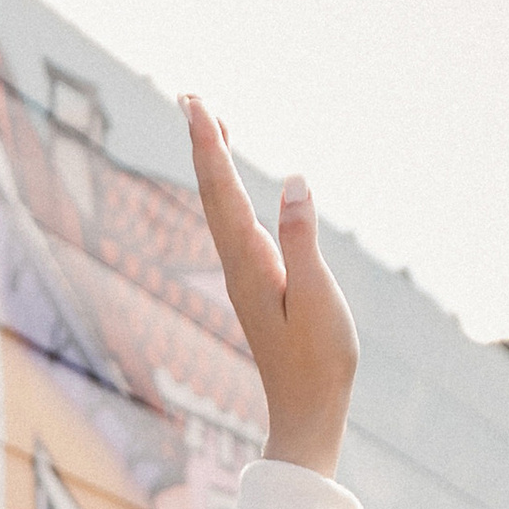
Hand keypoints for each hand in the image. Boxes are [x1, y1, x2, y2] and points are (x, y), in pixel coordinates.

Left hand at [182, 96, 356, 479]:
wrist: (306, 414)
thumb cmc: (319, 362)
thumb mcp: (319, 298)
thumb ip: (304, 239)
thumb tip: (295, 181)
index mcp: (249, 264)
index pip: (223, 192)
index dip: (209, 144)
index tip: (195, 103)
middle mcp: (239, 266)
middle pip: (213, 193)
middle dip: (202, 142)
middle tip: (189, 94)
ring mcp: (246, 275)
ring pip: (221, 207)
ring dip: (214, 162)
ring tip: (208, 120)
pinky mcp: (258, 284)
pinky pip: (236, 224)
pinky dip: (229, 191)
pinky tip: (234, 183)